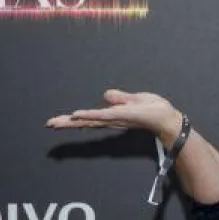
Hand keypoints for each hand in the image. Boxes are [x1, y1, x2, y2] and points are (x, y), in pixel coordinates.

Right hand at [45, 89, 181, 140]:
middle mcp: (112, 120)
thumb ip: (120, 98)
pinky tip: (77, 115)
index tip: (57, 121)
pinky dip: (90, 115)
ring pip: (91, 120)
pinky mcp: (122, 116)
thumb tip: (105, 95)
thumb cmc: (155, 110)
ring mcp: (116, 118)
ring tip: (57, 122)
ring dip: (73, 121)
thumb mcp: (135, 100)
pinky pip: (103, 115)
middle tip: (49, 124)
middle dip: (67, 123)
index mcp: (113, 116)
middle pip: (86, 122)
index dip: (74, 120)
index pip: (90, 118)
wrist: (168, 118)